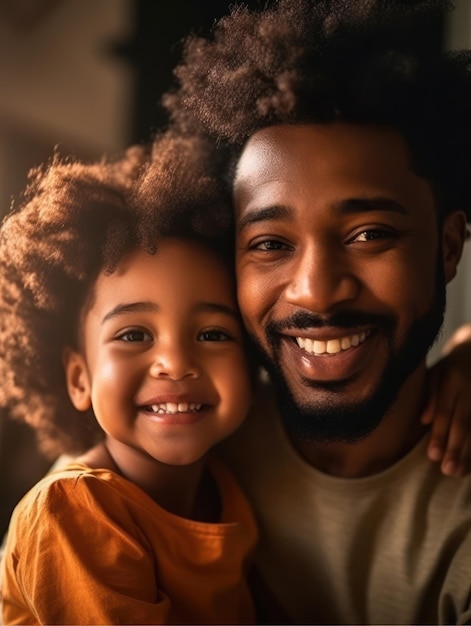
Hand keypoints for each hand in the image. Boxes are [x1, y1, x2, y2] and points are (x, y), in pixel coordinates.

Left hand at [422, 324, 470, 476]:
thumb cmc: (449, 366)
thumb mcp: (435, 372)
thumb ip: (429, 395)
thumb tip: (423, 421)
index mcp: (452, 379)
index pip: (445, 411)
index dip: (439, 434)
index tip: (432, 455)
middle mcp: (470, 389)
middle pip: (463, 422)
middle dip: (455, 447)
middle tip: (446, 469)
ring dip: (468, 452)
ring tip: (457, 471)